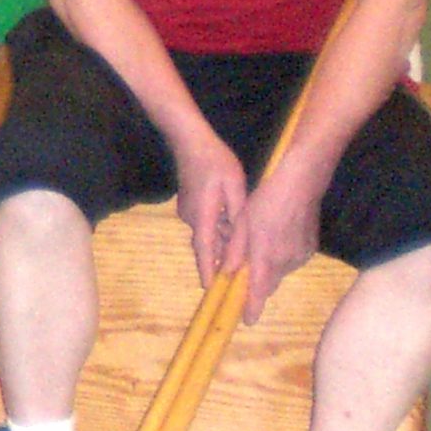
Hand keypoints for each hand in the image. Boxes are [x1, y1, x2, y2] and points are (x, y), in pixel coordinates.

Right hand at [171, 131, 249, 291]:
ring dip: (223, 241)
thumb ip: (237, 220)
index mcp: (203, 214)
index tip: (209, 289)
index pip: (205, 249)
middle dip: (221, 259)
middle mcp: (191, 217)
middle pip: (207, 244)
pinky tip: (232, 224)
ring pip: (208, 233)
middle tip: (239, 273)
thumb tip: (238, 246)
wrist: (190, 140)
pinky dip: (219, 229)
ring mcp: (188, 211)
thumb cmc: (216, 161)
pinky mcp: (189, 205)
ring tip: (242, 246)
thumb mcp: (235, 188)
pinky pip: (206, 223)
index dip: (208, 270)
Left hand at [234, 160, 323, 323]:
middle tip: (244, 282)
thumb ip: (236, 250)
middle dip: (257, 285)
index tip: (248, 320)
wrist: (301, 184)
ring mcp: (301, 255)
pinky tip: (275, 239)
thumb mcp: (243, 223)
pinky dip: (280, 257)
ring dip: (268, 268)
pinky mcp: (310, 248)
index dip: (253, 306)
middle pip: (270, 282)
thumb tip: (228, 272)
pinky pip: (291, 260)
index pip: (259, 289)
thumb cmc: (266, 200)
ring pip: (280, 270)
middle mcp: (287, 260)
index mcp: (266, 254)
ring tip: (260, 248)